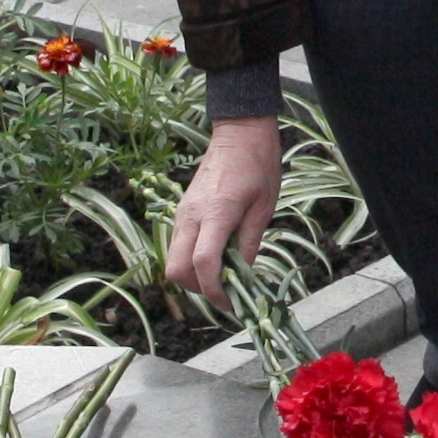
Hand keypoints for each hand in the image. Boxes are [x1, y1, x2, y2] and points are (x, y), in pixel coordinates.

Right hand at [165, 114, 282, 300]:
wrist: (239, 135)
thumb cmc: (258, 166)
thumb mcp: (264, 207)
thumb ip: (250, 244)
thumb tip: (243, 276)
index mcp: (216, 213)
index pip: (203, 262)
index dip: (214, 290)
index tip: (230, 302)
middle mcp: (191, 215)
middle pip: (175, 269)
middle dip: (197, 289)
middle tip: (224, 291)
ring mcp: (182, 213)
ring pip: (172, 260)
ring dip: (193, 276)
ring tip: (222, 275)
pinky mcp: (181, 212)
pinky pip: (177, 246)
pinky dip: (190, 260)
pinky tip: (216, 256)